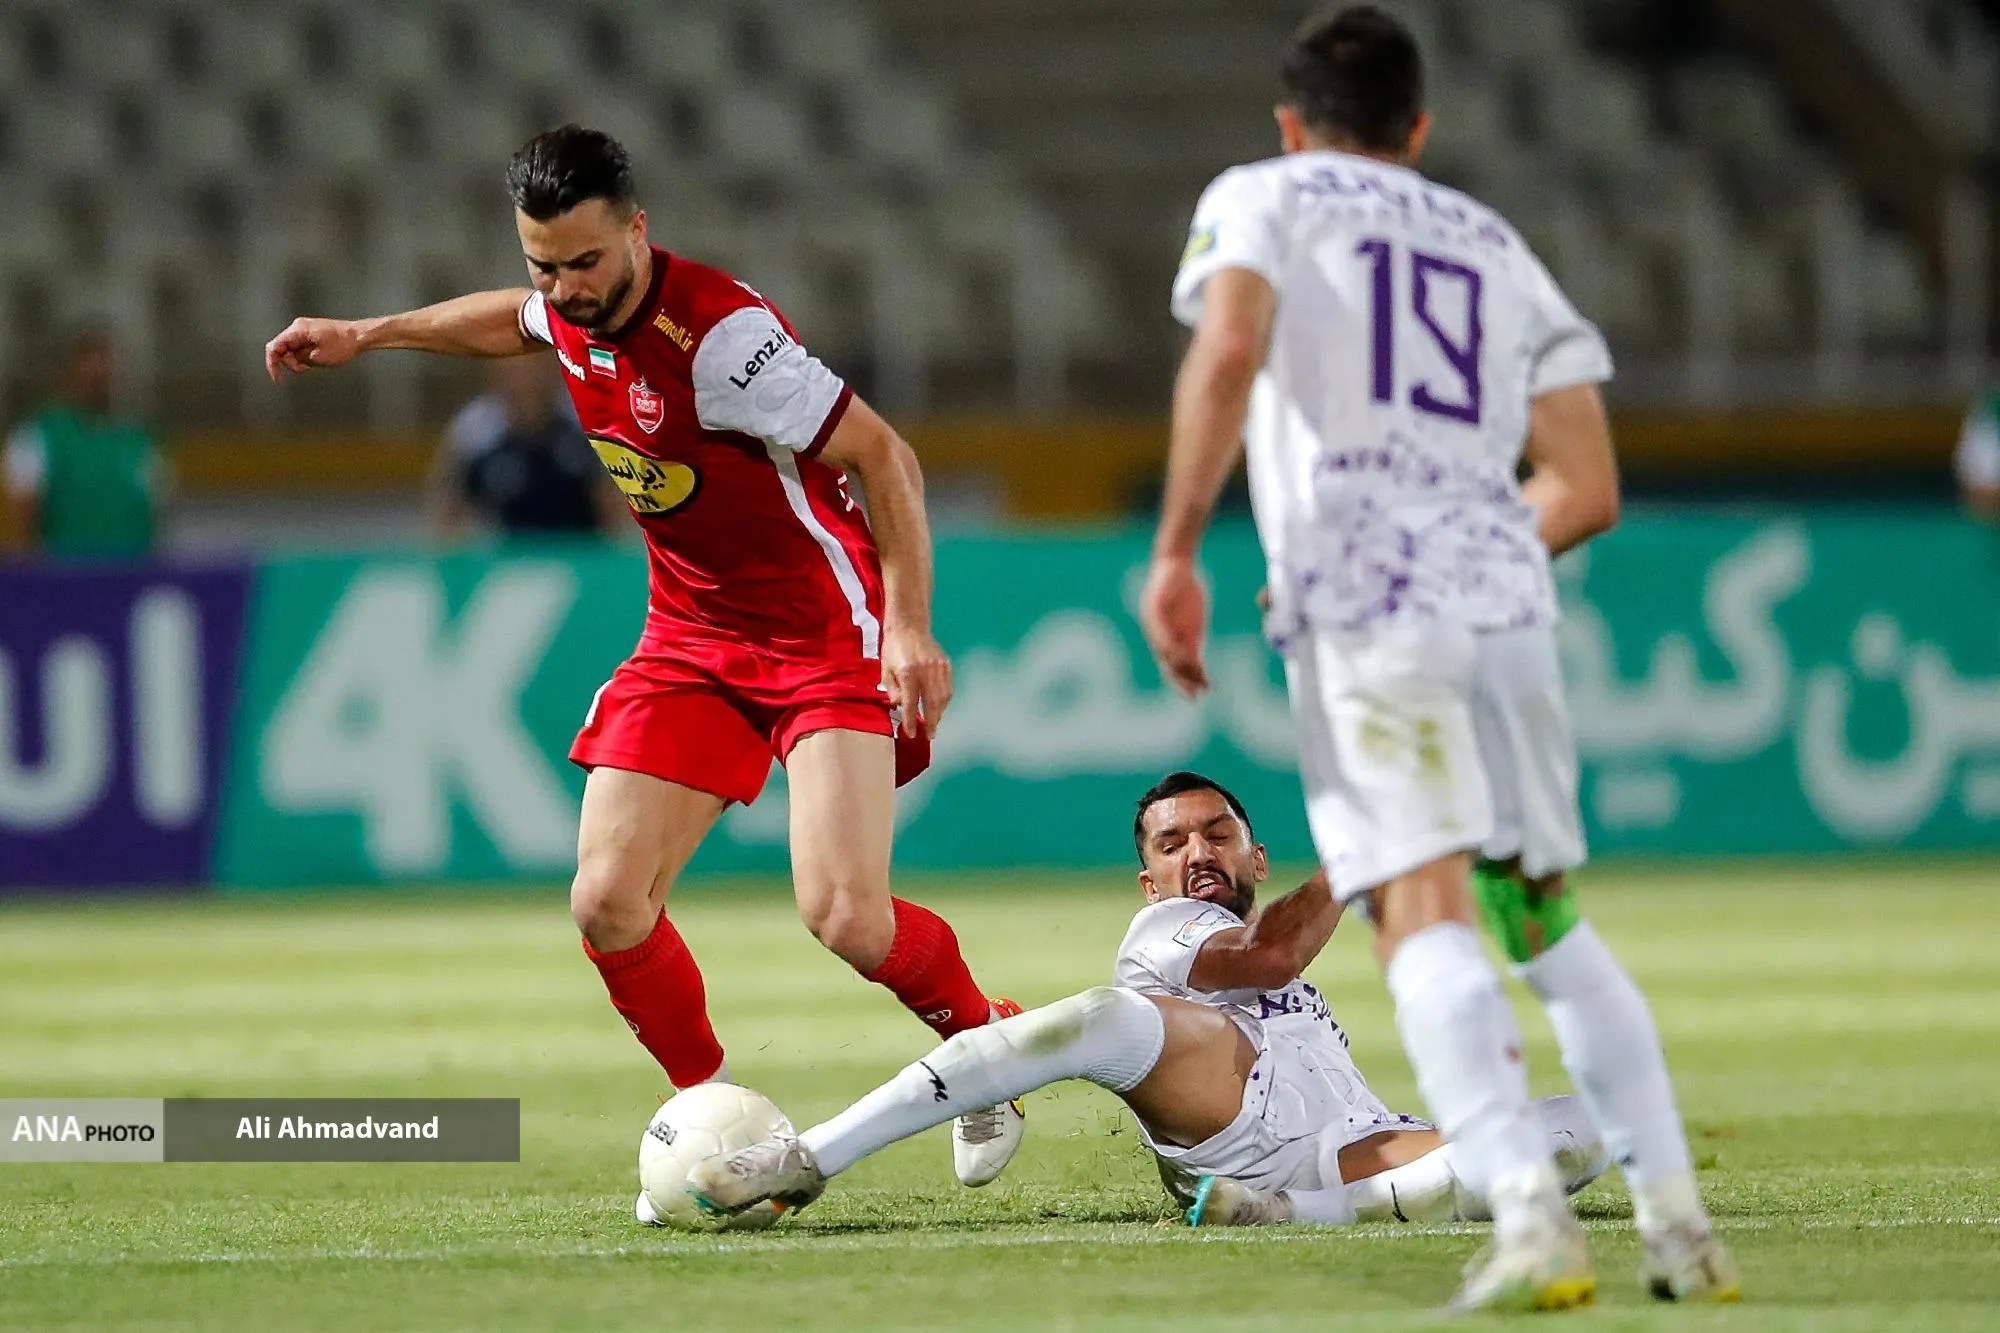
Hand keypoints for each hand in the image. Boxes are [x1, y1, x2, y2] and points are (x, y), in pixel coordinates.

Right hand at [265, 318, 364, 379]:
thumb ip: (298, 359)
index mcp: (297, 330)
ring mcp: (305, 329)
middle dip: (290, 362)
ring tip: (313, 364)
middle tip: (305, 369)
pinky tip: (315, 360)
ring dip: (298, 360)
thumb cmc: (343, 344)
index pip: (274, 347)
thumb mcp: (317, 358)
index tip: (277, 377)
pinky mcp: (311, 333)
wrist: (360, 335)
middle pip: (281, 348)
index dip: (272, 363)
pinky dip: (304, 356)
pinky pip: (300, 346)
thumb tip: (288, 360)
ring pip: (291, 348)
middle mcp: (298, 326)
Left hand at [881, 624, 951, 737]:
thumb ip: (892, 690)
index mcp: (908, 673)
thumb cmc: (894, 648)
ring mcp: (938, 667)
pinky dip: (945, 700)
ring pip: (943, 697)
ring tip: (935, 723)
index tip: (912, 733)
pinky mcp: (946, 664)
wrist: (908, 625)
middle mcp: (925, 671)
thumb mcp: (885, 670)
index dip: (911, 721)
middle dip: (932, 722)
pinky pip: (948, 688)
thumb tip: (900, 706)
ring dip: (940, 713)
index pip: (911, 704)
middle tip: (930, 735)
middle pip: (932, 704)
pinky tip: (940, 707)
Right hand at [1140, 555, 1210, 696]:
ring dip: (1192, 680)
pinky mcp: (1191, 638)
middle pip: (1170, 666)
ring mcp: (1177, 639)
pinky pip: (1195, 659)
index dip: (1172, 660)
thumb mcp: (1162, 597)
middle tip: (1192, 695)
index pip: (1163, 651)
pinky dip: (1201, 672)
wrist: (1176, 569)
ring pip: (1183, 666)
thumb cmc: (1166, 581)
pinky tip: (1208, 683)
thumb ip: (1160, 622)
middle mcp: (1163, 639)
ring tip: (1204, 691)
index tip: (1184, 664)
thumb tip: (1164, 648)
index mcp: (1153, 630)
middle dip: (1181, 682)